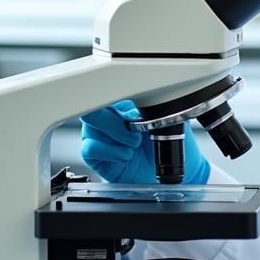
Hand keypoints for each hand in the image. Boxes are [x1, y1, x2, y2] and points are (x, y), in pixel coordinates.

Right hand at [80, 99, 210, 184]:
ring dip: (116, 133)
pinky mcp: (94, 155)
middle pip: (95, 103)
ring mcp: (99, 134)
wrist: (169, 171)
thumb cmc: (167, 143)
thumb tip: (140, 104)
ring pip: (90, 123)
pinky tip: (126, 155)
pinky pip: (89, 147)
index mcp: (124, 101)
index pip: (109, 88)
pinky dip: (110, 151)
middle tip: (136, 129)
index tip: (137, 109)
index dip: (121, 96)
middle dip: (116, 117)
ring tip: (134, 143)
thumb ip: (153, 104)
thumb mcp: (168, 118)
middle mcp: (108, 116)